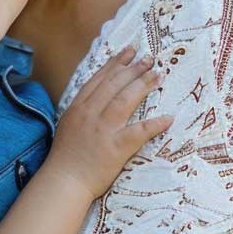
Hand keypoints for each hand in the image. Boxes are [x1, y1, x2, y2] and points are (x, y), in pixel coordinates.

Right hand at [45, 46, 172, 198]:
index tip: (129, 52)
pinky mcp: (116, 147)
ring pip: (126, 100)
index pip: (100, 79)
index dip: (116, 64)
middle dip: (133, 69)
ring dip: (143, 85)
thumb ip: (83, 108)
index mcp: (79, 107)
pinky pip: (139, 131)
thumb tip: (99, 95)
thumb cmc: (66, 156)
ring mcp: (103, 129)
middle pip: (115, 84)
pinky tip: (168, 118)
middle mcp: (90, 114)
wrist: (64, 181)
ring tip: (157, 74)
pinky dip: (155, 124)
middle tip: (148, 59)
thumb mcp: (69, 124)